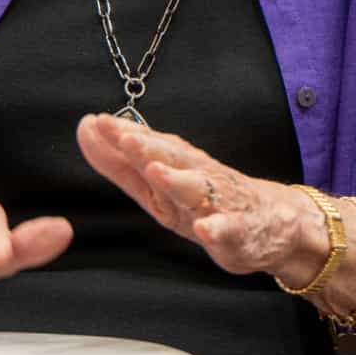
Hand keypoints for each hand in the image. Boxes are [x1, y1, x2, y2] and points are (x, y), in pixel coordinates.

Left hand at [76, 114, 324, 281]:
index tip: (98, 122)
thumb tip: (85, 129)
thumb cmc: (206, 199)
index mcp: (176, 165)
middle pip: (171, 159)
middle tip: (124, 138)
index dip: (123, 135)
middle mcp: (197, 177)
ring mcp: (219, 203)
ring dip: (177, 179)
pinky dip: (217, 228)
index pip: (148, 146)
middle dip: (148, 149)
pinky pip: (228, 229)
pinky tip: (205, 229)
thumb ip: (119, 162)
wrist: (271, 222)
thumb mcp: (158, 185)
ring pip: (197, 189)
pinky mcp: (238, 232)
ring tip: (156, 171)